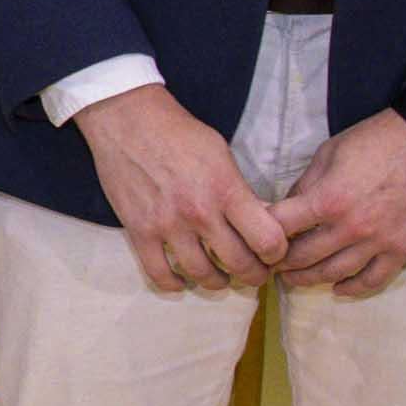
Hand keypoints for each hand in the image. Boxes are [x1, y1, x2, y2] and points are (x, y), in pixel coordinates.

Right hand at [74, 83, 283, 292]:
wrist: (128, 120)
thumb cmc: (179, 133)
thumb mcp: (222, 154)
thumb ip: (240, 190)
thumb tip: (260, 221)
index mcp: (226, 189)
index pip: (267, 240)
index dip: (277, 253)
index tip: (274, 253)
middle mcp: (199, 212)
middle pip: (240, 264)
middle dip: (254, 274)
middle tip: (255, 272)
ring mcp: (167, 225)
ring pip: (202, 275)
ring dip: (218, 282)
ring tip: (221, 278)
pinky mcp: (139, 231)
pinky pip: (160, 274)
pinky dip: (175, 284)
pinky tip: (182, 280)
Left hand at [271, 111, 405, 299]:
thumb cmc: (378, 141)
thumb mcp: (330, 153)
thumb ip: (305, 184)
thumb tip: (286, 208)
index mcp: (328, 199)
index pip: (280, 228)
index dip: (262, 234)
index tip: (256, 237)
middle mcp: (350, 227)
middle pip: (303, 257)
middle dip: (281, 263)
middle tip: (270, 264)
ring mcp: (377, 242)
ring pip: (333, 274)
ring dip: (308, 279)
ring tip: (294, 278)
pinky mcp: (401, 250)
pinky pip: (373, 280)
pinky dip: (352, 289)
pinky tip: (338, 288)